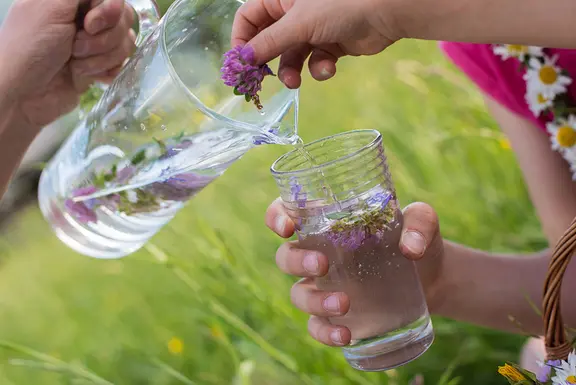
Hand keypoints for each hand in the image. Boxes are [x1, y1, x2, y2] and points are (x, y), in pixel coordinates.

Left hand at [0, 0, 135, 127]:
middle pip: (124, 20)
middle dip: (103, 39)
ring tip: (75, 64)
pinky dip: (107, 71)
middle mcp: (85, 18)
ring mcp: (94, 44)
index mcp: (72, 1)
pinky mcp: (100, 67)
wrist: (24, 95)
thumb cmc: (31, 48)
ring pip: (125, 43)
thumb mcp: (50, 7)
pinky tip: (91, 77)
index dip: (107, 12)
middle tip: (75, 48)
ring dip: (100, 58)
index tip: (89, 25)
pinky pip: (122, 64)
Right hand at [231, 0, 401, 88]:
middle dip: (267, 63)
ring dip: (291, 71)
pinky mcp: (330, 45)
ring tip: (295, 82)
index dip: (242, 42)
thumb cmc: (340, 5)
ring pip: (291, 57)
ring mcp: (312, 29)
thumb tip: (241, 61)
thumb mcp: (297, 24)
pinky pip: (314, 62)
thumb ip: (267, 44)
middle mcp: (293, 13)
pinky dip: (320, 68)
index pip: (248, 19)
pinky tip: (329, 67)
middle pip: (268, 42)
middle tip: (261, 83)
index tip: (240, 66)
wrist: (385, 12)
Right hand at [265, 199, 443, 345]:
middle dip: (296, 261)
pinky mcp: (337, 314)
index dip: (277, 217)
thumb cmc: (417, 239)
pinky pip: (317, 326)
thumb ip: (419, 224)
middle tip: (322, 264)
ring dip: (313, 301)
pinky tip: (345, 335)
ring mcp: (325, 286)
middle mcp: (319, 253)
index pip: (289, 213)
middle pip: (286, 256)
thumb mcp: (422, 221)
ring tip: (344, 303)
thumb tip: (411, 248)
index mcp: (329, 223)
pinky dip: (324, 332)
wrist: (433, 277)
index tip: (286, 228)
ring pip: (298, 294)